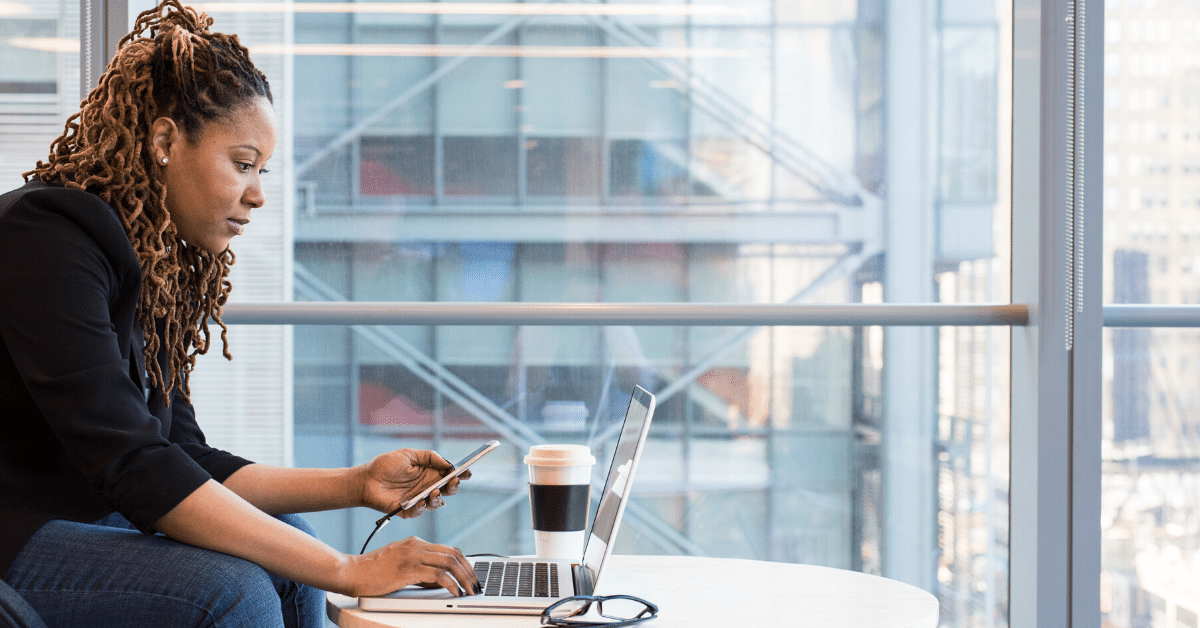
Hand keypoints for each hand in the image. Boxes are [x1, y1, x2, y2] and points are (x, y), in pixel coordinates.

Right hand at [343, 536, 480, 597]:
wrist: (352, 572)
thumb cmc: (373, 572)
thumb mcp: (401, 565)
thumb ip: (421, 569)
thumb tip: (441, 581)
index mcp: (416, 543)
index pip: (449, 549)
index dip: (465, 563)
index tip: (471, 576)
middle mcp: (417, 545)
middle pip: (454, 554)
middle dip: (469, 570)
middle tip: (476, 585)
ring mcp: (412, 556)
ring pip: (450, 562)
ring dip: (464, 578)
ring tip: (470, 590)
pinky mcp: (408, 569)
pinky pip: (437, 575)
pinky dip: (451, 584)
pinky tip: (454, 592)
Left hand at [358, 449, 471, 517]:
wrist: (365, 479)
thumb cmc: (386, 465)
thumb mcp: (409, 454)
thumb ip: (429, 457)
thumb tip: (448, 463)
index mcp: (429, 473)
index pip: (449, 475)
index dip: (460, 474)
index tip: (467, 472)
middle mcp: (426, 487)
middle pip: (447, 490)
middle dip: (453, 487)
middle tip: (453, 482)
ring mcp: (418, 499)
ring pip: (436, 503)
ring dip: (438, 498)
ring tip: (434, 492)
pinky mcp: (407, 510)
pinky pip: (418, 512)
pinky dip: (421, 508)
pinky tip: (421, 502)